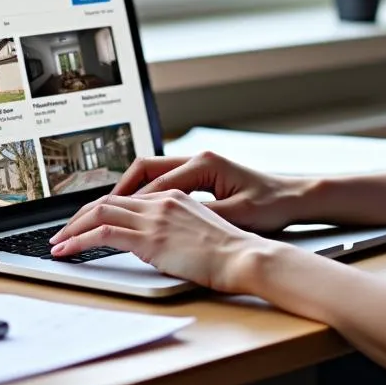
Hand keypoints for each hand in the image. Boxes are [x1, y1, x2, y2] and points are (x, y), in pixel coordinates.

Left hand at [49, 190, 270, 292]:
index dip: (103, 209)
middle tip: (64, 232)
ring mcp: (155, 217)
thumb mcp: (201, 232)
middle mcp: (162, 201)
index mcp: (175, 196)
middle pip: (109, 200)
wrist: (244, 256)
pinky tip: (67, 250)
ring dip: (74, 227)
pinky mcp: (150, 238)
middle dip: (80, 216)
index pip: (129, 197)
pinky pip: (104, 233)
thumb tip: (159, 245)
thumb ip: (177, 230)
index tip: (88, 222)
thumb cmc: (231, 252)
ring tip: (58, 242)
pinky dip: (79, 240)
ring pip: (101, 212)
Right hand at [110, 151, 306, 232]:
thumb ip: (200, 216)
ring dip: (127, 194)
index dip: (127, 206)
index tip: (105, 223)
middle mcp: (197, 160)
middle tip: (91, 216)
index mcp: (203, 165)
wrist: (294, 197)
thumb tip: (165, 224)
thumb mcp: (236, 214)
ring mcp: (197, 167)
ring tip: (103, 215)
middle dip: (115, 194)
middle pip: (143, 171)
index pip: (153, 185)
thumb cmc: (270, 204)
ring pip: (149, 175)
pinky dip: (144, 197)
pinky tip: (135, 214)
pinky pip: (162, 182)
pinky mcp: (201, 178)